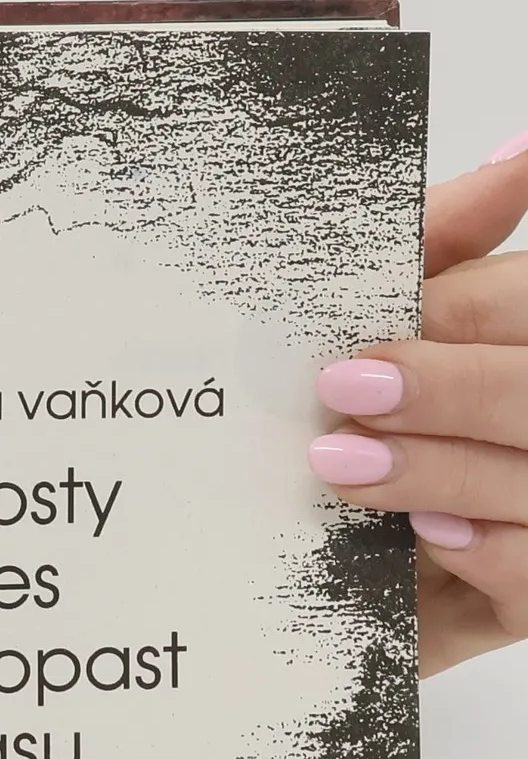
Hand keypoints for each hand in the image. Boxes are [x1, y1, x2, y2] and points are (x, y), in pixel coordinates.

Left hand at [307, 130, 527, 675]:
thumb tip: (517, 158)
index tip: (371, 331)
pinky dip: (491, 553)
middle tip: (347, 390)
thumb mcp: (367, 340)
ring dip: (443, 470)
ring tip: (341, 466)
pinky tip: (428, 541)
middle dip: (453, 387)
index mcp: (515, 354)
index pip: (527, 308)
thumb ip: (440, 247)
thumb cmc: (325, 450)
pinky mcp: (524, 600)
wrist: (258, 595)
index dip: (465, 314)